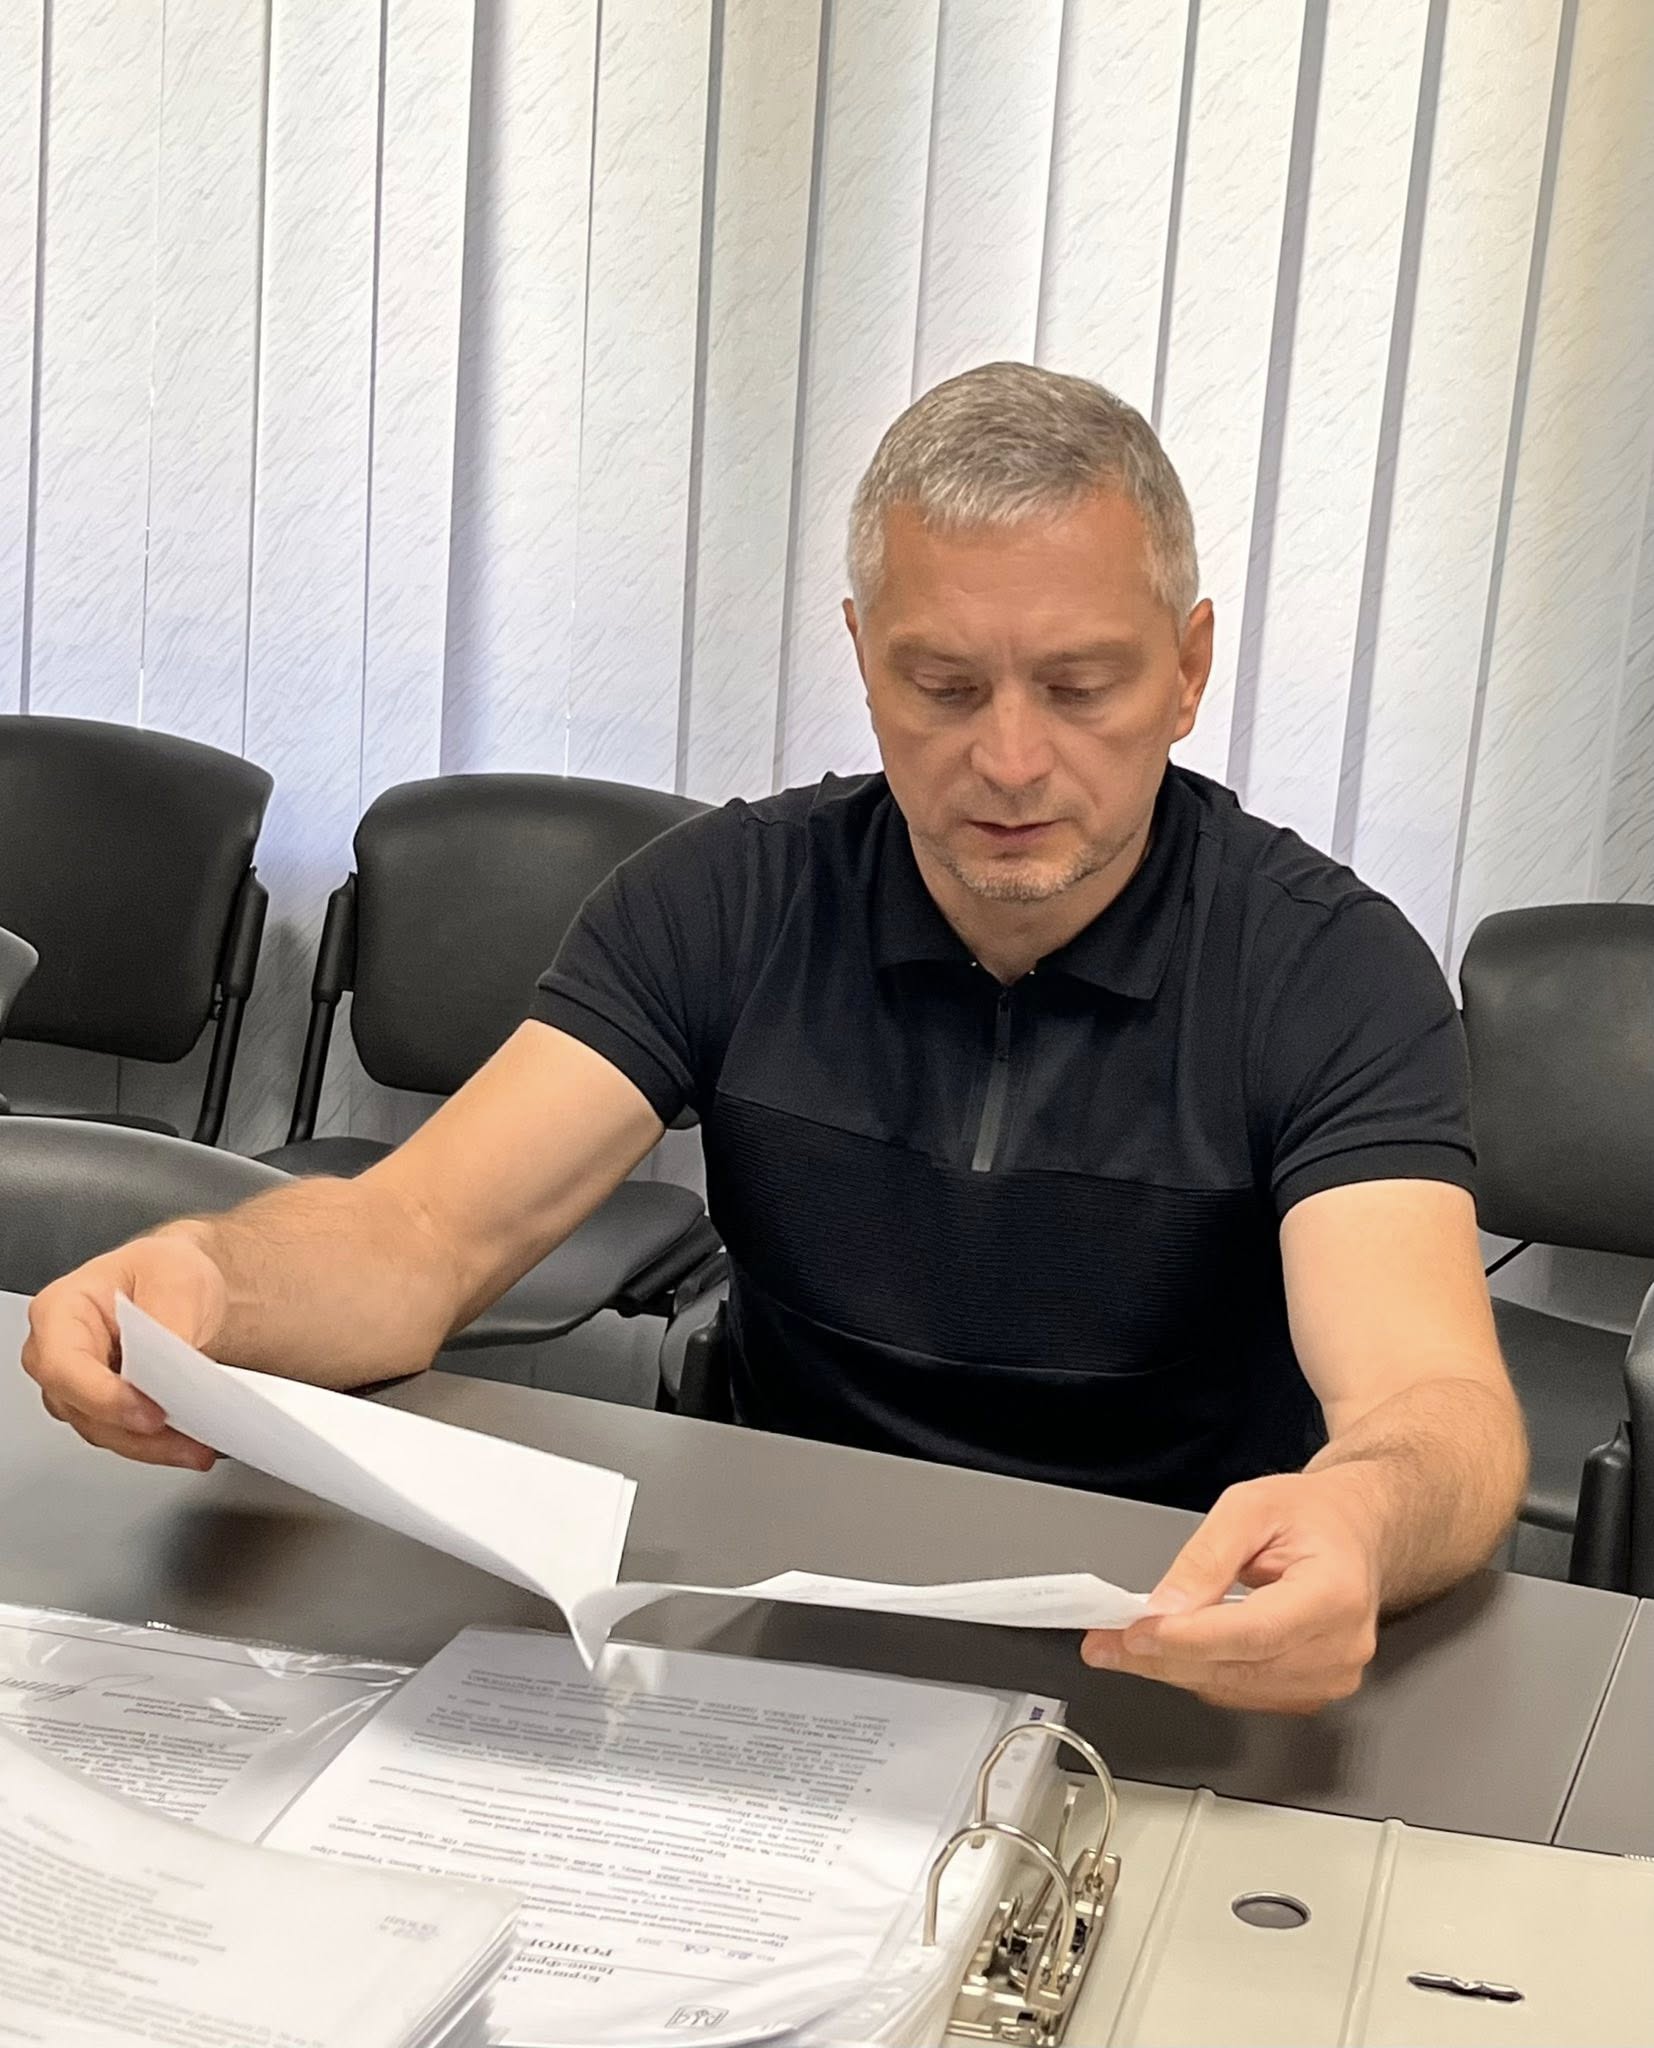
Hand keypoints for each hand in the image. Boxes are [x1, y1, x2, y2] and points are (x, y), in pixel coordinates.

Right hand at [21, 1235, 226, 1470]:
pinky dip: (158, 1445)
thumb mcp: (177, 1275)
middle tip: (185, 1436)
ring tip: (197, 1444)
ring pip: (103, 1432)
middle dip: (134, 1431)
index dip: (102, 1396)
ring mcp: (77, 1386)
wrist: (181, 1285)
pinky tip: (190, 1443)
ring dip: (151, 1446)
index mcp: (61, 1309)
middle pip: (81, 1409)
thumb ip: (170, 1320)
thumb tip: (173, 1367)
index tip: (149, 1412)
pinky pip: (125, 1437)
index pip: (63, 1365)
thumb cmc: (164, 1271)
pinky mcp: (104, 1409)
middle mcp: (57, 1352)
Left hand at [1080, 1471, 1382, 1713]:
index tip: (1135, 1632)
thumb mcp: (1250, 1508)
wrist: (1354, 1534)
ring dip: (1173, 1669)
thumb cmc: (1311, 1515)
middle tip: (1105, 1642)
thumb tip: (1164, 1607)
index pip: (1253, 1634)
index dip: (1188, 1639)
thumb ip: (1206, 1557)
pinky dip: (1200, 1674)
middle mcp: (1341, 1647)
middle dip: (1162, 1657)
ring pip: (1233, 1689)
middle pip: (1237, 1668)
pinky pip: (1242, 1694)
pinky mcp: (1314, 1692)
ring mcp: (1331, 1677)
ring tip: (1125, 1644)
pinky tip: (1170, 1651)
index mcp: (1335, 1593)